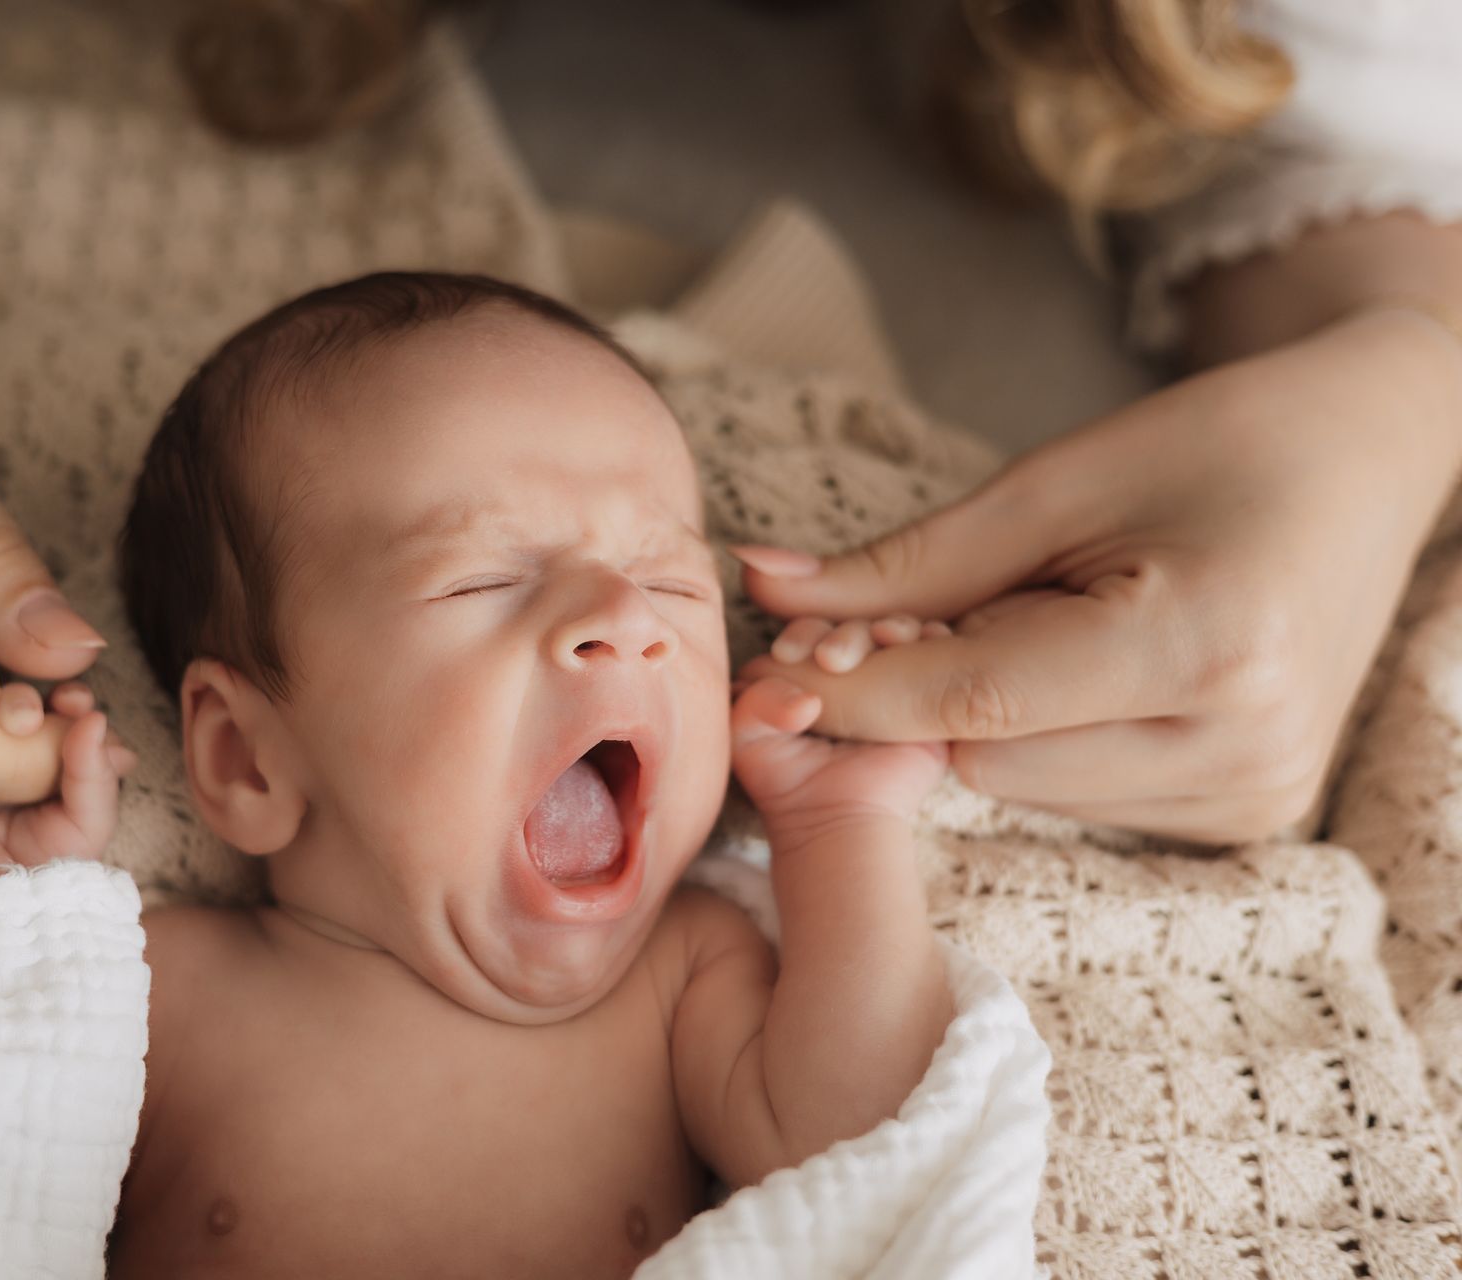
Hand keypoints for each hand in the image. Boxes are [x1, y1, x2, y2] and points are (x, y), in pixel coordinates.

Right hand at [0, 673, 136, 878]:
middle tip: (44, 703)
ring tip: (10, 715)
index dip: (76, 703)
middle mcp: (24, 750)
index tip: (75, 704)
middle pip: (34, 700)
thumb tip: (96, 718)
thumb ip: (96, 773)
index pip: (74, 716)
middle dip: (39, 695)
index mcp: (67, 763)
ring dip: (4, 694)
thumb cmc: (48, 871)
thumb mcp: (88, 825)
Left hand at [732, 619, 947, 842]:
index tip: (788, 653)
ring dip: (894, 627)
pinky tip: (927, 638)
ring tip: (886, 638)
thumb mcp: (747, 733)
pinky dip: (936, 638)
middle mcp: (853, 672)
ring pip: (900, 633)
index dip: (803, 634)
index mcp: (808, 671)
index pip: (811, 631)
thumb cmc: (785, 781)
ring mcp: (894, 683)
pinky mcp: (931, 699)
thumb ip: (755, 696)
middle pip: (856, 628)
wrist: (834, 821)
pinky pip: (942, 654)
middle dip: (846, 634)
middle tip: (831, 658)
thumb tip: (806, 694)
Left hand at [733, 309, 1461, 841]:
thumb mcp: (1054, 482)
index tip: (763, 672)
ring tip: (1034, 616)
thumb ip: (907, 560)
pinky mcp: (1246, 816)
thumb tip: (767, 591)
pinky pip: (1071, 795)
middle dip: (915, 690)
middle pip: (983, 753)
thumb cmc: (1217, 443)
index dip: (852, 690)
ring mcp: (1251, 796)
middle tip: (903, 611)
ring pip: (1018, 783)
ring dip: (978, 714)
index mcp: (1205, 642)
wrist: (1367, 462)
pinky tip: (1077, 664)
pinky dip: (1036, 736)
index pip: (974, 699)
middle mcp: (1241, 746)